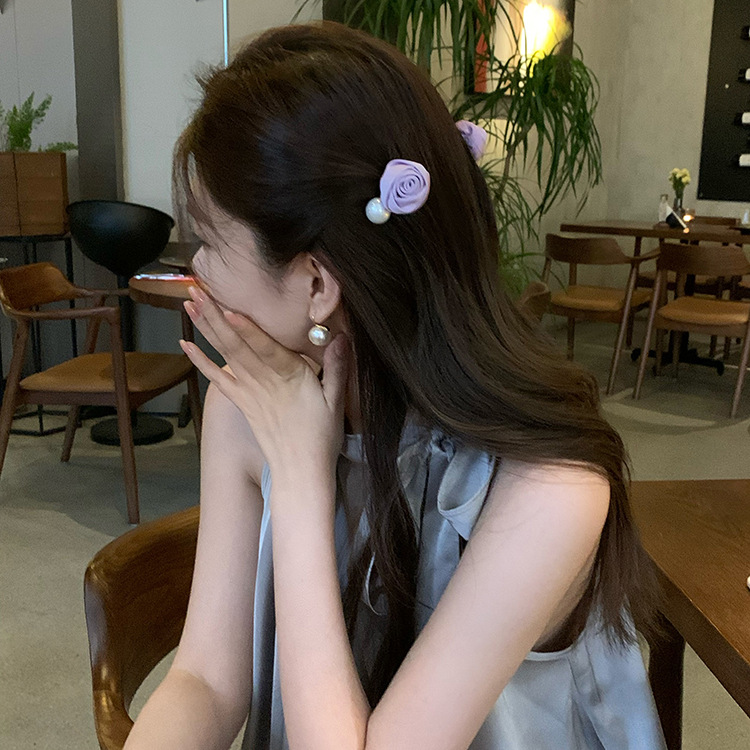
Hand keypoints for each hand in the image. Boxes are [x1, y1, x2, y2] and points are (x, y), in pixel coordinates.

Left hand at [181, 286, 348, 477]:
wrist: (300, 471)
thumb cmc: (321, 436)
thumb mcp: (337, 401)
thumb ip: (338, 367)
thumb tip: (341, 336)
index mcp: (291, 378)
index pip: (266, 349)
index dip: (248, 329)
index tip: (230, 309)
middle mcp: (264, 382)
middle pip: (237, 345)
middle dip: (216, 316)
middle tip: (197, 290)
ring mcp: (249, 393)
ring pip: (224, 355)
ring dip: (206, 328)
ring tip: (190, 303)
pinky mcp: (242, 403)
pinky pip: (217, 379)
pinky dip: (200, 361)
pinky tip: (186, 343)